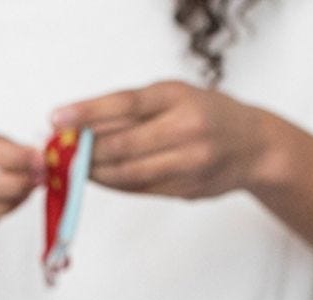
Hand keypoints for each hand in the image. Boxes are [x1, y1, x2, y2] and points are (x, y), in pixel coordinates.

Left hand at [53, 81, 269, 199]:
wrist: (255, 147)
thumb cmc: (209, 115)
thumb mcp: (176, 96)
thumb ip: (136, 109)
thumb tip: (84, 123)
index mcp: (178, 97)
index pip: (125, 103)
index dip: (87, 113)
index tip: (57, 118)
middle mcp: (185, 130)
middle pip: (122, 145)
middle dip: (85, 151)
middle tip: (60, 151)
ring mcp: (188, 164)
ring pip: (129, 173)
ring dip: (96, 173)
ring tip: (74, 168)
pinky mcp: (187, 190)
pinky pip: (141, 190)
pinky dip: (116, 184)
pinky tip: (100, 179)